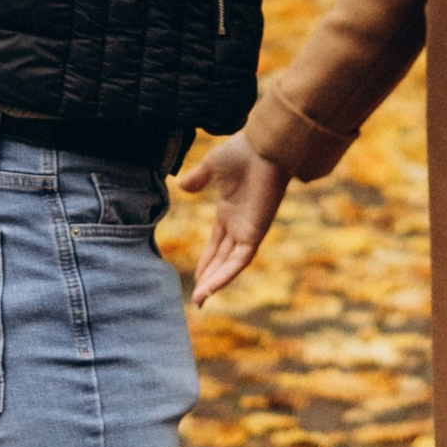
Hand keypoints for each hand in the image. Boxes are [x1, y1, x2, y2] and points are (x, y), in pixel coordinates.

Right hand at [183, 132, 290, 303]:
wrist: (265, 145)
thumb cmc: (243, 151)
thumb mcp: (212, 165)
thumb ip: (198, 178)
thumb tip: (181, 186)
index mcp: (230, 211)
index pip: (216, 244)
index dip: (206, 262)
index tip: (196, 278)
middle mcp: (239, 225)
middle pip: (222, 259)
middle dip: (209, 279)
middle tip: (196, 300)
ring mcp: (248, 230)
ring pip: (229, 265)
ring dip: (214, 283)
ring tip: (199, 301)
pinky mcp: (255, 233)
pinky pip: (239, 260)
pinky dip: (226, 275)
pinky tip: (211, 288)